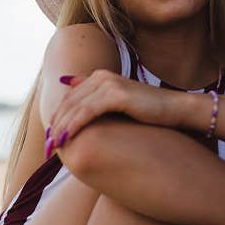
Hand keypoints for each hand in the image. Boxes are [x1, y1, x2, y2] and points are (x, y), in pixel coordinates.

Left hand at [45, 70, 188, 155]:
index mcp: (100, 77)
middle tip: (47, 147)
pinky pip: (87, 111)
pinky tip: (66, 138)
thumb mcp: (120, 105)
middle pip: (69, 102)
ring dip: (61, 128)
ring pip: (75, 108)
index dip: (57, 118)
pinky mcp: (116, 94)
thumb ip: (96, 98)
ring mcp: (108, 83)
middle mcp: (101, 77)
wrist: (176, 110)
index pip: (70, 98)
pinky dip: (74, 125)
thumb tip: (69, 86)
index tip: (50, 138)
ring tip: (53, 146)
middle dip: (56, 125)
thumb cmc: (150, 113)